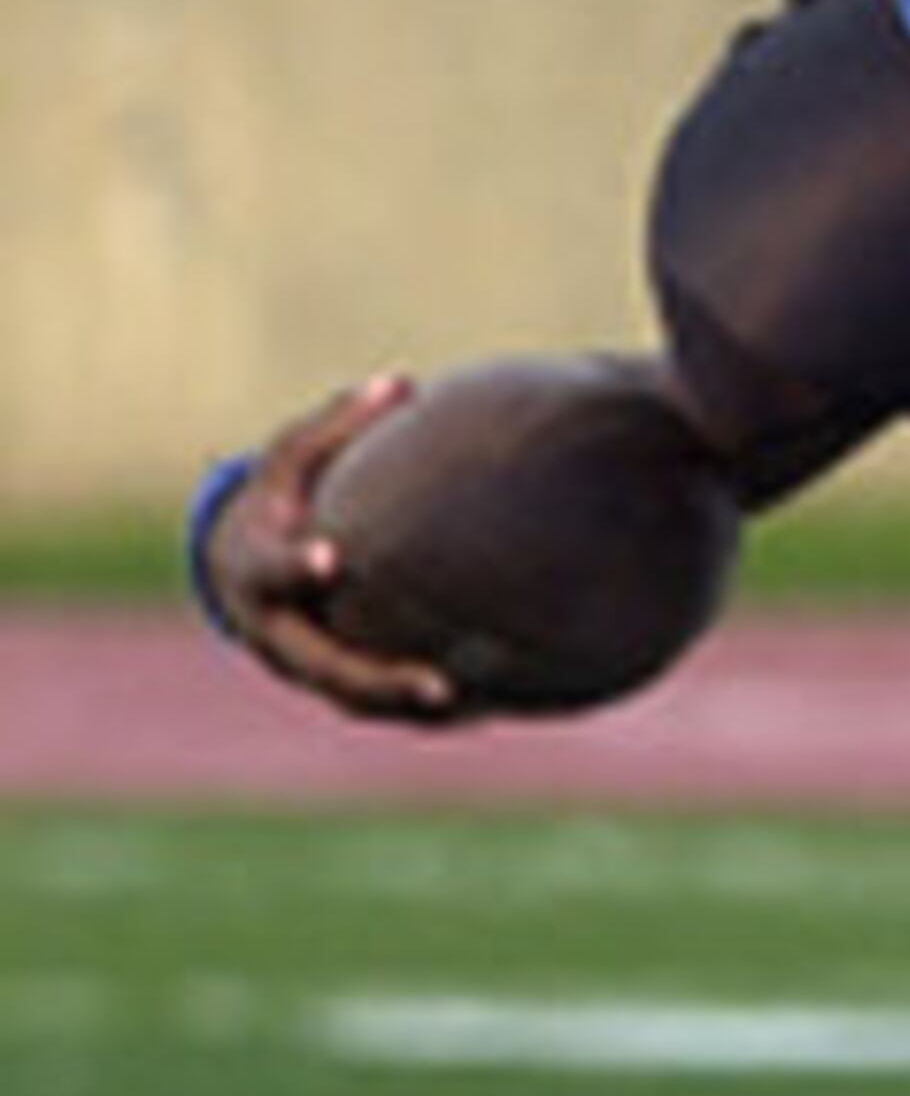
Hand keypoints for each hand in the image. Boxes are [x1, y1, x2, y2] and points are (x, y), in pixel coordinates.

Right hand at [196, 373, 464, 722]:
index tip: (330, 558)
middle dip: (378, 680)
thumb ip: (338, 422)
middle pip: (324, 668)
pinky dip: (424, 713)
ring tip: (476, 704)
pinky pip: (379, 705)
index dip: (297, 567)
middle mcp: (275, 630)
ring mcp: (303, 665)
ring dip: (410, 706)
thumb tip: (403, 382)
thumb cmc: (278, 499)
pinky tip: (488, 705)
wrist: (237, 570)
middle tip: (439, 684)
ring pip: (355, 700)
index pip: (275, 572)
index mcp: (256, 569)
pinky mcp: (333, 683)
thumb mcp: (290, 456)